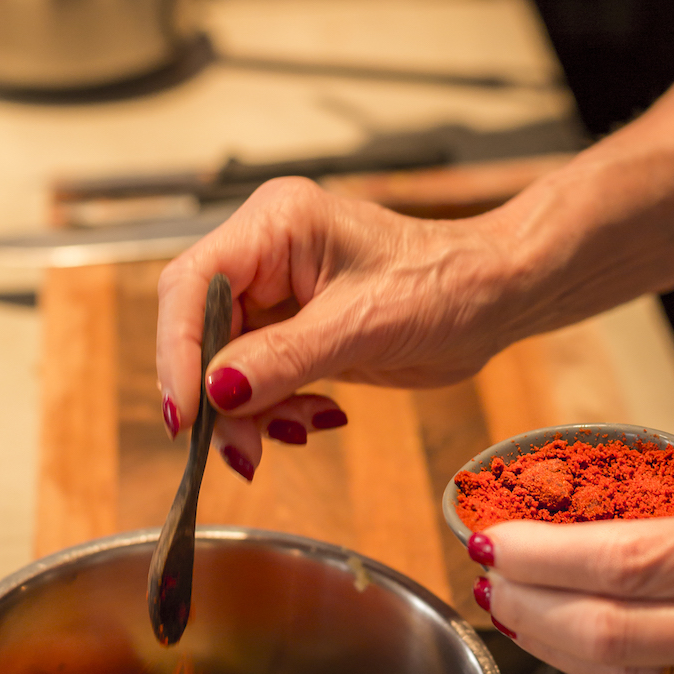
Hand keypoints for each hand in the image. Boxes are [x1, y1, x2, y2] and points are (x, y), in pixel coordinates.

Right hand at [156, 178, 506, 477]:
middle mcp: (266, 254)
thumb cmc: (448, 283)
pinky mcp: (295, 331)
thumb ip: (283, 359)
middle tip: (241, 449)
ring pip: (224, 364)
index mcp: (275, 224)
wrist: (496, 299)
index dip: (177, 351)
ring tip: (296, 431)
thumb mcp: (363, 325)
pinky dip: (277, 409)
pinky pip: (258, 379)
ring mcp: (278, 294)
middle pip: (200, 330)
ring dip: (250, 411)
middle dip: (218, 395)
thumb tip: (215, 391)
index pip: (191, 284)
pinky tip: (317, 416)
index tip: (185, 414)